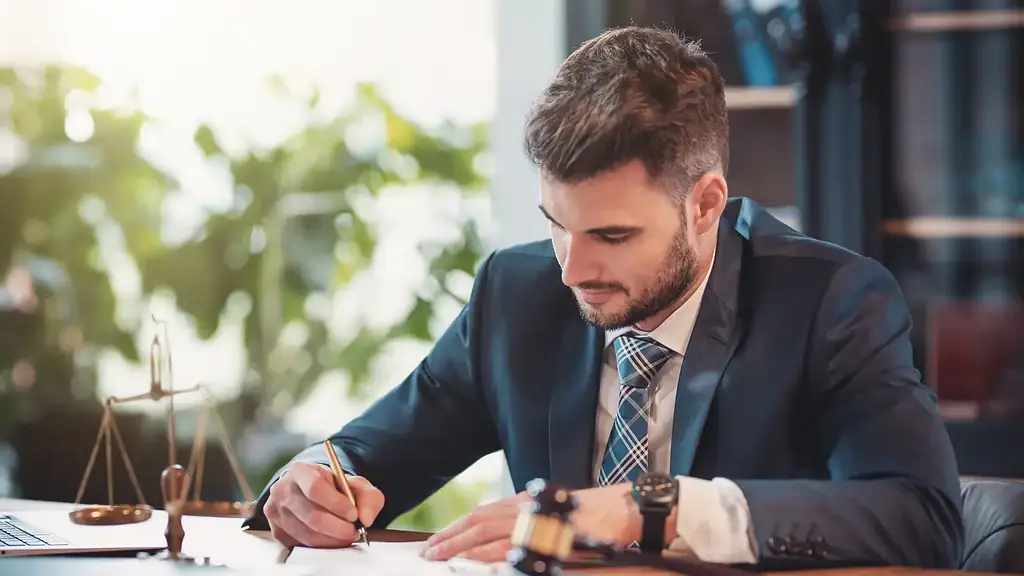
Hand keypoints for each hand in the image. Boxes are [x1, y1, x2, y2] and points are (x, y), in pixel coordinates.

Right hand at [264, 462, 384, 548]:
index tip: (354, 514)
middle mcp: (283, 490)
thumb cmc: (333, 488)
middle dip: (339, 527)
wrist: (312, 494)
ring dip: (332, 539)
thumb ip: (368, 497)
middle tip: (354, 530)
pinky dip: (322, 546)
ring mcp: (277, 512)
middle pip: (312, 516)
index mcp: (300, 471)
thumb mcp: (356, 485)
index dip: (336, 504)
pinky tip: (332, 538)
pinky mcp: (277, 532)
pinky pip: (302, 545)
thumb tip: (366, 518)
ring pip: (308, 534)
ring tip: (346, 534)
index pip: (315, 488)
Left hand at [420, 482, 665, 562]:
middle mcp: (525, 507)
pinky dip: (490, 555)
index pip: (482, 514)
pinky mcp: (546, 536)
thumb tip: (502, 540)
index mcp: (525, 501)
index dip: (457, 527)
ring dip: (461, 547)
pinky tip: (474, 562)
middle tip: (428, 552)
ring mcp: (535, 521)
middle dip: (451, 538)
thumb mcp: (553, 509)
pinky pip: (512, 547)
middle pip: (478, 522)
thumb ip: (527, 520)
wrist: (623, 509)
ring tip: (440, 558)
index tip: (438, 539)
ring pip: (488, 534)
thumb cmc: (592, 513)